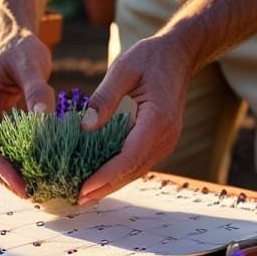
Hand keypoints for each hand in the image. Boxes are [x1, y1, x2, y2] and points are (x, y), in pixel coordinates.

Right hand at [0, 32, 52, 197]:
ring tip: (31, 190)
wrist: (13, 33)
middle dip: (2, 175)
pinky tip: (33, 170)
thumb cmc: (20, 45)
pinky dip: (15, 158)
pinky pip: (2, 143)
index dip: (0, 166)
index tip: (20, 185)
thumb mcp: (31, 63)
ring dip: (7, 171)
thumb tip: (45, 120)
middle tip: (28, 195)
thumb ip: (37, 91)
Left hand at [77, 35, 193, 203]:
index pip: (129, 156)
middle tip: (77, 201)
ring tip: (85, 196)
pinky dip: (120, 172)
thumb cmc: (150, 57)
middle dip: (105, 187)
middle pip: (133, 170)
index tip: (83, 189)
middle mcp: (166, 136)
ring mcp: (166, 140)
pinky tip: (101, 179)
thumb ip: (104, 97)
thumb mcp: (123, 68)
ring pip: (136, 170)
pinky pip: (139, 161)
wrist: (179, 55)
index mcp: (158, 119)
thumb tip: (85, 126)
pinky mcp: (161, 140)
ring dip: (112, 184)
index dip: (105, 176)